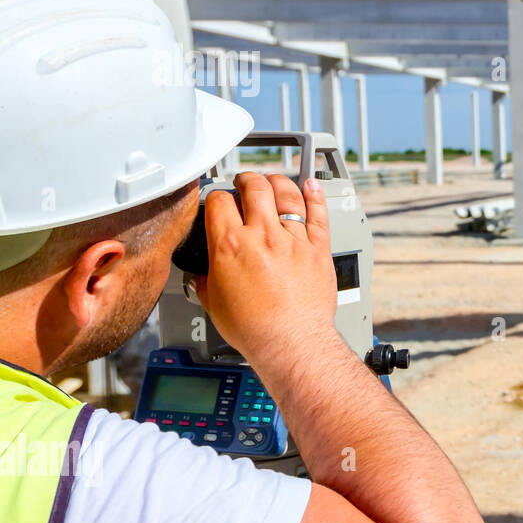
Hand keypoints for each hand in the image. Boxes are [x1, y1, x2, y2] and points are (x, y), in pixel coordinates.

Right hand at [195, 172, 337, 356]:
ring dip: (277, 182)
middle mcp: (263, 236)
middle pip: (255, 188)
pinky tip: (311, 186)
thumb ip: (207, 278)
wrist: (292, 342)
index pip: (219, 201)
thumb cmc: (256, 328)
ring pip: (287, 194)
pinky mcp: (319, 248)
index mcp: (231, 245)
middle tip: (245, 183)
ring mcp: (294, 240)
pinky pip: (319, 213)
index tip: (219, 200)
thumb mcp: (213, 302)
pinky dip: (315, 195)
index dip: (216, 197)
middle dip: (247, 180)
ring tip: (272, 182)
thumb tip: (203, 273)